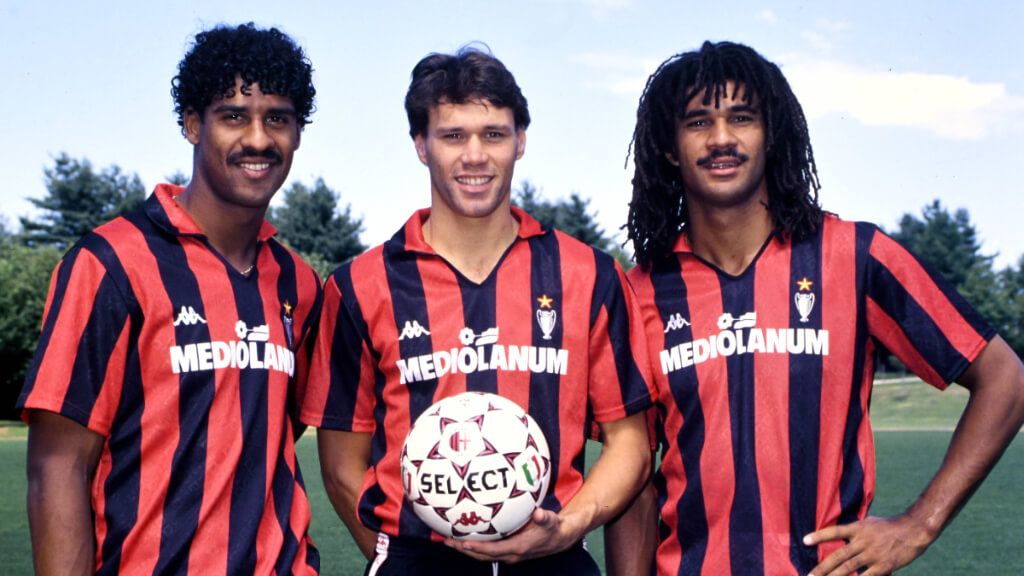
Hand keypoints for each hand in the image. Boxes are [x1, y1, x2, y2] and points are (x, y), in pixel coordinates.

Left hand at [445, 508, 574, 563]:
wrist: (559, 539)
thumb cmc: (552, 527)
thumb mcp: (550, 520)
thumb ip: (544, 517)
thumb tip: (538, 514)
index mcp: (518, 548)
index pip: (492, 550)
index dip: (477, 547)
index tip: (462, 542)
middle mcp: (510, 554)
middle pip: (482, 555)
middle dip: (464, 549)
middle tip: (447, 542)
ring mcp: (508, 554)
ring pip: (483, 555)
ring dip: (466, 549)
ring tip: (449, 541)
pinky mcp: (507, 551)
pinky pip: (487, 550)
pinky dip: (475, 546)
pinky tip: (465, 536)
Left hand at [804, 515, 934, 575]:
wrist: (913, 531)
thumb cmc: (890, 526)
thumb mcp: (869, 522)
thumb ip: (854, 530)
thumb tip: (840, 535)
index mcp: (858, 528)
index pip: (834, 531)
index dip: (819, 536)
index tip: (804, 540)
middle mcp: (862, 541)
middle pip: (838, 556)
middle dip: (822, 568)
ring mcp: (872, 555)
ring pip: (848, 568)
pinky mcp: (883, 566)